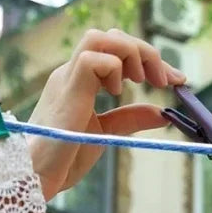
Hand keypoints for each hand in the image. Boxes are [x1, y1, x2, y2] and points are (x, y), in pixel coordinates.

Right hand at [26, 29, 185, 200]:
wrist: (37, 176)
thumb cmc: (63, 159)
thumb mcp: (105, 133)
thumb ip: (129, 119)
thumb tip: (161, 112)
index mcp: (79, 82)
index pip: (116, 51)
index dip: (148, 60)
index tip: (174, 80)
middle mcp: (71, 73)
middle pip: (111, 36)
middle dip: (144, 52)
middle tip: (164, 81)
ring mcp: (67, 78)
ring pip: (100, 37)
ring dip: (130, 52)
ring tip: (142, 80)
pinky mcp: (67, 89)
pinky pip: (93, 57)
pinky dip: (114, 68)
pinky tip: (118, 92)